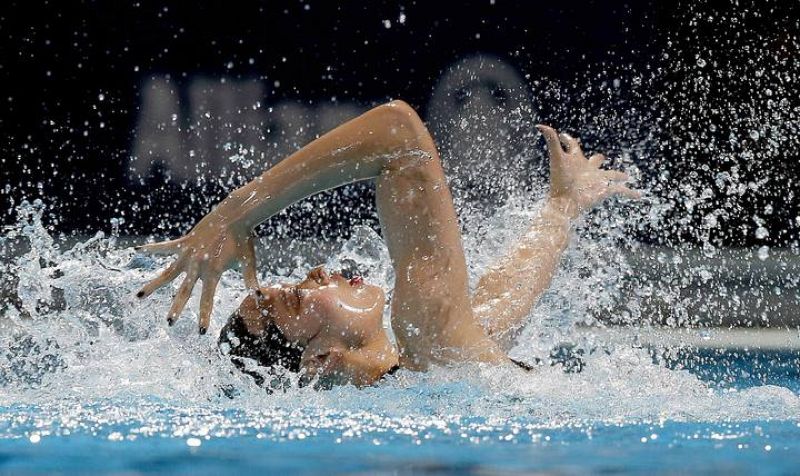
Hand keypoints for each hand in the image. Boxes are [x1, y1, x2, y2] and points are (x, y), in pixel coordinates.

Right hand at [135, 215, 260, 333]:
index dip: (204, 316)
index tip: (200, 332)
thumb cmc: (244, 239)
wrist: (235, 215)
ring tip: (139, 296)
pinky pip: (165, 247)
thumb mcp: (249, 261)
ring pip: (167, 273)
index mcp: (214, 272)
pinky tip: (137, 250)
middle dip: (176, 308)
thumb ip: (251, 280)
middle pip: (184, 291)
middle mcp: (198, 265)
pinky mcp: (184, 242)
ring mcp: (188, 253)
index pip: (207, 299)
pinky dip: (152, 249)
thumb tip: (259, 297)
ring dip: (153, 285)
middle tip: (169, 323)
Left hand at [537, 124, 639, 218]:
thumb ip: (551, 141)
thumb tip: (540, 125)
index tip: (565, 136)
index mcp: (575, 160)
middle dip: (598, 159)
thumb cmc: (559, 181)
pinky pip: (620, 190)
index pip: (573, 147)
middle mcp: (587, 169)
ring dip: (618, 174)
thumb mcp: (557, 159)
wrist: (564, 203)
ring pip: (610, 174)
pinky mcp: (603, 190)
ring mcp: (596, 180)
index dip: (569, 141)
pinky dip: (629, 193)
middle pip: (594, 161)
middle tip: (600, 157)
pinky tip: (639, 196)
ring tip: (626, 176)